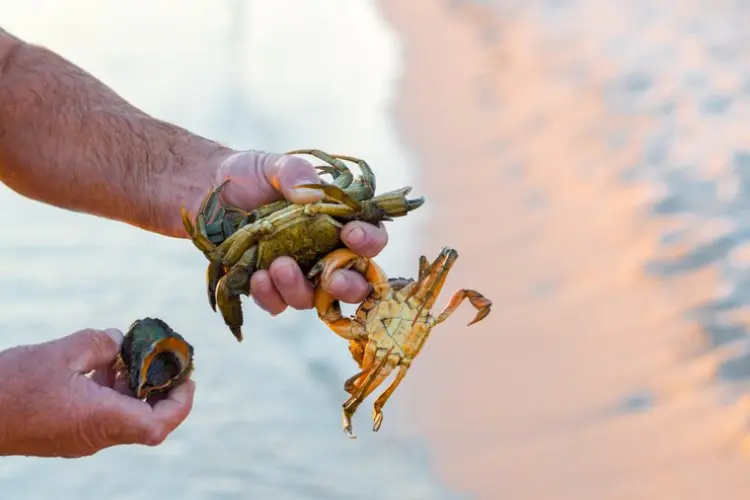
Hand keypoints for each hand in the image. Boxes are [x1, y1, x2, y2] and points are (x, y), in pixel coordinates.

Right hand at [0, 328, 194, 457]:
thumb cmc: (11, 386)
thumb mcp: (61, 352)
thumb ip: (99, 343)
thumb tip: (120, 340)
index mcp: (100, 419)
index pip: (157, 426)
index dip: (181, 404)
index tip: (188, 379)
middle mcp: (95, 435)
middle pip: (146, 420)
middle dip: (160, 389)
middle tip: (165, 361)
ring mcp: (80, 437)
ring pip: (123, 415)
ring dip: (133, 386)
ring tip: (129, 354)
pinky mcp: (67, 433)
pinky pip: (102, 414)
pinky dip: (111, 390)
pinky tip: (102, 363)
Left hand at [187, 150, 388, 314]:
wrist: (205, 190)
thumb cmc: (249, 175)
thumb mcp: (274, 166)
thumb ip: (296, 175)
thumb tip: (314, 197)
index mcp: (337, 222)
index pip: (370, 238)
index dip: (370, 241)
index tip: (352, 234)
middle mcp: (324, 253)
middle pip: (354, 283)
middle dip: (348, 286)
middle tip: (332, 279)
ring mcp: (298, 274)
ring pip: (313, 299)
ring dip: (299, 288)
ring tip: (278, 266)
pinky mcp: (268, 287)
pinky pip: (277, 304)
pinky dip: (270, 296)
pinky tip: (256, 278)